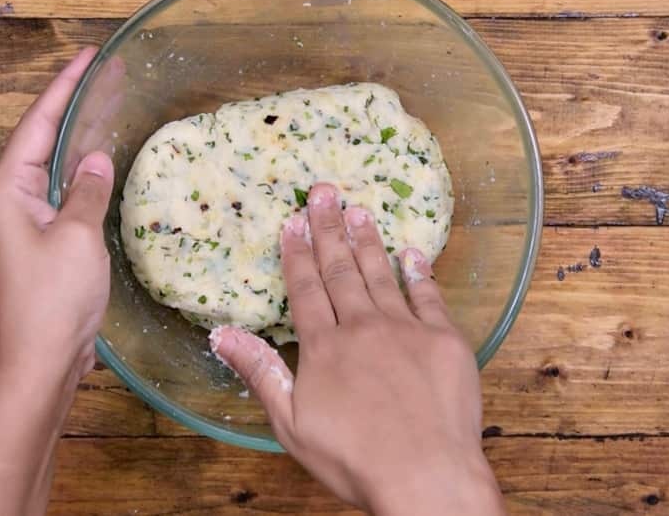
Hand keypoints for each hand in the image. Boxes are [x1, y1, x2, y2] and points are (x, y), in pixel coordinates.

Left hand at [0, 46, 114, 382]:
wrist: (37, 363)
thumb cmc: (53, 300)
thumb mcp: (79, 237)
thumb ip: (89, 190)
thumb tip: (97, 159)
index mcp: (4, 190)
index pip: (38, 123)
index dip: (65, 87)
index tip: (88, 55)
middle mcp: (3, 200)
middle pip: (39, 140)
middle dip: (71, 107)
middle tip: (106, 75)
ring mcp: (16, 223)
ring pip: (48, 168)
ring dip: (75, 142)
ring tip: (106, 108)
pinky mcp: (31, 244)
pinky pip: (55, 195)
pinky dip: (77, 176)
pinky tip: (97, 166)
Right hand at [212, 183, 504, 515]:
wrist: (427, 476)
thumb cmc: (354, 459)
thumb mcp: (291, 424)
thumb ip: (261, 372)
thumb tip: (223, 334)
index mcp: (325, 347)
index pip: (306, 290)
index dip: (297, 254)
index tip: (292, 222)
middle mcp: (364, 327)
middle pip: (342, 270)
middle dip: (329, 229)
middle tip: (324, 192)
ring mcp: (407, 330)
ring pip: (382, 275)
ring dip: (369, 241)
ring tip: (359, 210)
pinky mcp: (445, 340)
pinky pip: (429, 296)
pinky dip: (419, 272)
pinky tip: (412, 253)